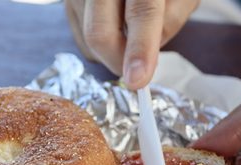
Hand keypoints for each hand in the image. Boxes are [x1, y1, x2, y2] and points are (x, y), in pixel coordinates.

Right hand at [65, 0, 198, 88]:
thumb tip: (147, 57)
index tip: (138, 80)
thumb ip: (171, 21)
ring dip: (114, 50)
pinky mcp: (68, 1)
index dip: (140, 50)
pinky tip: (116, 25)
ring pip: (88, 40)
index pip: (141, 13)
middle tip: (138, 72)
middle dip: (119, 63)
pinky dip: (102, 43)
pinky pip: (82, 36)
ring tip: (132, 30)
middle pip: (99, 33)